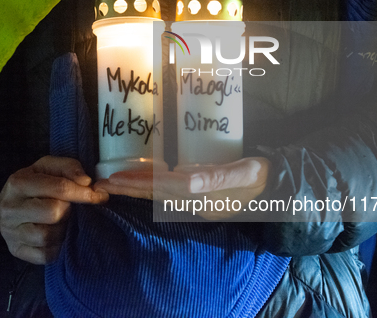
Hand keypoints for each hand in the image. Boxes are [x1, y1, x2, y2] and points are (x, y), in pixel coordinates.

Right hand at [0, 156, 107, 263]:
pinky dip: (57, 247)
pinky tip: (58, 236)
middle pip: (54, 213)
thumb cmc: (34, 183)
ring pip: (48, 236)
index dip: (83, 193)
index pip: (59, 188)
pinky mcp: (17, 250)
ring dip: (63, 229)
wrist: (8, 205)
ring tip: (63, 221)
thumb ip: (68, 167)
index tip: (99, 195)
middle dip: (69, 210)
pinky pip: (45, 255)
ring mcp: (11, 232)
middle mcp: (10, 209)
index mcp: (18, 183)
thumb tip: (86, 182)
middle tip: (71, 208)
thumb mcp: (48, 167)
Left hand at [96, 157, 269, 219]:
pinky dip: (152, 189)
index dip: (137, 184)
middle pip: (154, 195)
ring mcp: (197, 203)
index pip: (161, 189)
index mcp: (201, 196)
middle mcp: (195, 203)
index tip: (114, 180)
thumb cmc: (260, 176)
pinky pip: (169, 195)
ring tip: (113, 185)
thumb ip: (217, 177)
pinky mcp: (201, 198)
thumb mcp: (243, 173)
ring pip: (160, 196)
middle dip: (128, 189)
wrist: (276, 189)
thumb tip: (188, 181)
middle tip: (100, 185)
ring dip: (136, 190)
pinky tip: (143, 185)